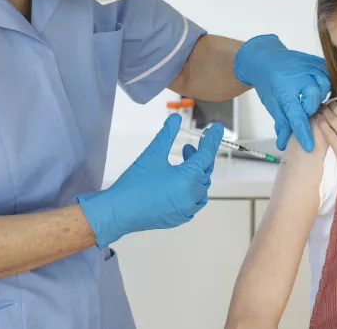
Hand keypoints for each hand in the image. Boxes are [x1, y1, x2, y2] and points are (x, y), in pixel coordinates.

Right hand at [78, 114, 223, 247]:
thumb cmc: (134, 182)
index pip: (207, 155)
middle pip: (205, 171)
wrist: (118, 212)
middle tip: (188, 148)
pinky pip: (193, 201)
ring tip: (182, 164)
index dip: (212, 140)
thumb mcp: (152, 154)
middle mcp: (192, 195)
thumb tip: (176, 118)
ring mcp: (187, 209)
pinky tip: (179, 183)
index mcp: (188, 179)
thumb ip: (167, 134)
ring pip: (201, 187)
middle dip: (199, 157)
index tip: (218, 128)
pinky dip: (191, 189)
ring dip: (196, 174)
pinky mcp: (180, 218)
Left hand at [234, 34, 330, 151]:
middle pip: (314, 102)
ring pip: (324, 88)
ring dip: (317, 96)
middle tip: (300, 107)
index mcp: (285, 90)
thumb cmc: (266, 81)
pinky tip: (315, 85)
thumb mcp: (271, 103)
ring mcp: (310, 67)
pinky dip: (323, 83)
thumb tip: (283, 143)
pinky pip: (327, 75)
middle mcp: (300, 77)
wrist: (264, 57)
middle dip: (308, 109)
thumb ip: (281, 122)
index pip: (297, 117)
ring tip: (307, 95)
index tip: (309, 146)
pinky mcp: (316, 61)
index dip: (304, 133)